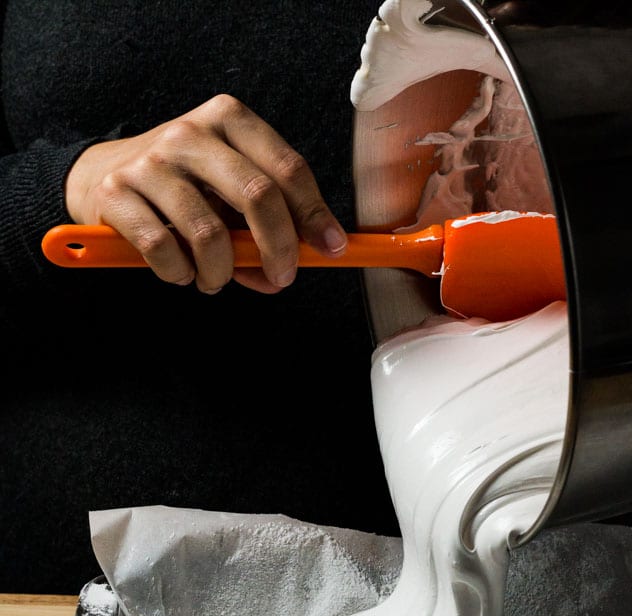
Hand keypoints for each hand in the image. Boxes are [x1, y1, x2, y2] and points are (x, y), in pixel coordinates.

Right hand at [64, 94, 347, 293]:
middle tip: (282, 278)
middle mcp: (190, 132)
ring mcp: (150, 161)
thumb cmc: (181, 190)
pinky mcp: (115, 192)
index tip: (332, 248)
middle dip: (280, 248)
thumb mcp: (227, 193)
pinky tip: (180, 271)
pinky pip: (163, 249)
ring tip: (213, 279)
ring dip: (220, 273)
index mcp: (229, 120)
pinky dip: (179, 274)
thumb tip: (288, 273)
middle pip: (258, 195)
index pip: (287, 168)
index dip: (315, 214)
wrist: (99, 177)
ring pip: (208, 233)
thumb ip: (262, 227)